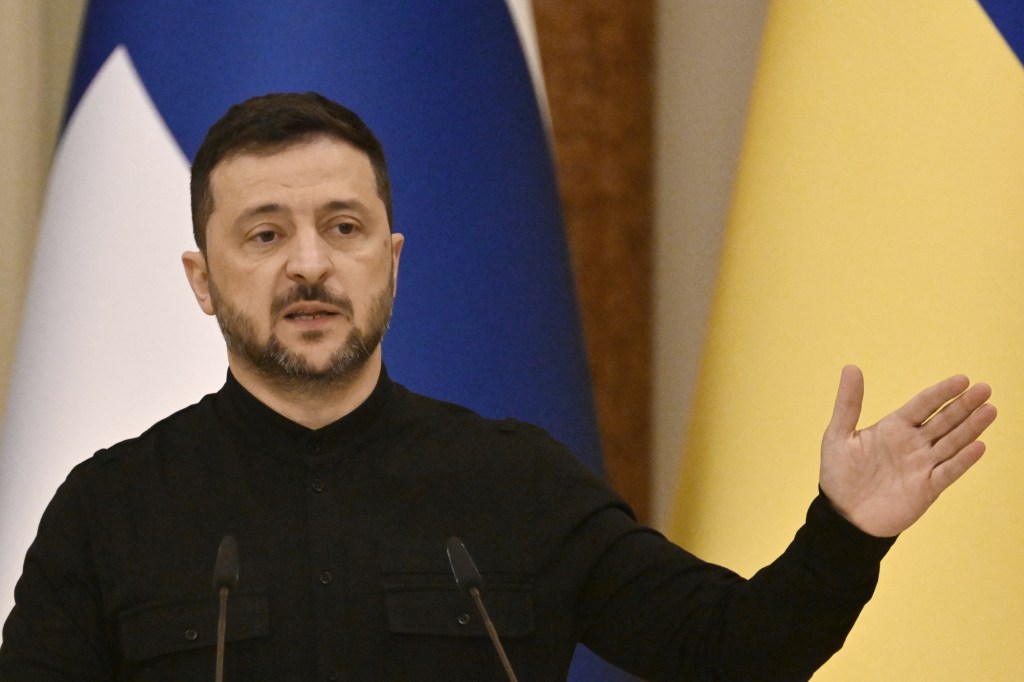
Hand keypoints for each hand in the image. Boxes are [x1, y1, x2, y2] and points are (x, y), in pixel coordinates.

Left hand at [819, 365, 996, 536]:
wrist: (842, 514)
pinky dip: (963, 460)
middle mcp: (913, 443)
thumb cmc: (839, 473)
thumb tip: (851, 367)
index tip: (962, 379)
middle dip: (964, 405)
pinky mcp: (926, 488)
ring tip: (989, 410)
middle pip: (944, 420)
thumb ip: (848, 403)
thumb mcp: (838, 434)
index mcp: (894, 427)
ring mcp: (922, 465)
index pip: (923, 405)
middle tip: (985, 388)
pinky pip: (948, 472)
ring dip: (971, 428)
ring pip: (952, 443)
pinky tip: (978, 446)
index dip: (942, 392)